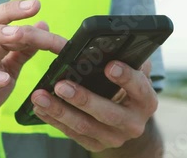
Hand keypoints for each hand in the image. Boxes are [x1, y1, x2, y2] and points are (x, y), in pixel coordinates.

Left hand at [31, 60, 157, 151]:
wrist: (127, 120)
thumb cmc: (127, 87)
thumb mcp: (134, 72)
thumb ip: (128, 58)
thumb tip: (112, 42)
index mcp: (146, 100)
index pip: (139, 87)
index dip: (126, 77)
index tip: (110, 66)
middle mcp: (134, 123)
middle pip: (108, 112)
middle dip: (83, 99)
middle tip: (61, 85)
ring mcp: (115, 137)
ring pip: (85, 126)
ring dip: (60, 111)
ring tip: (40, 96)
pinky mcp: (96, 145)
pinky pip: (73, 134)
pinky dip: (54, 120)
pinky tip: (40, 108)